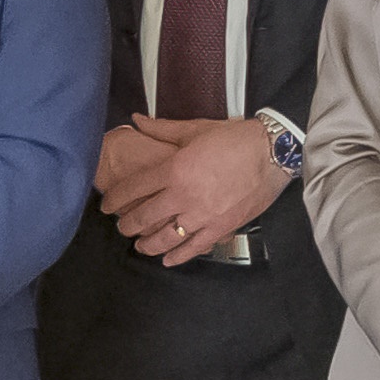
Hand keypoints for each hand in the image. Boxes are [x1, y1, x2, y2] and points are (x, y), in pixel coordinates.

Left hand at [99, 114, 289, 265]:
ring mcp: (202, 215)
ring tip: (140, 245)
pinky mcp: (220, 227)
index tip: (106, 205)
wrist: (273, 152)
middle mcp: (184, 195)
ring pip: (165, 237)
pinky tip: (167, 259)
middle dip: (127, 224)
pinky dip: (178, 256)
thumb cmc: (234, 138)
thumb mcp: (195, 129)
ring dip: (148, 244)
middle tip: (121, 227)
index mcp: (174, 169)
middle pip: (144, 217)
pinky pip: (194, 248)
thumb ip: (161, 129)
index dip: (115, 199)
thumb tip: (135, 120)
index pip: (134, 188)